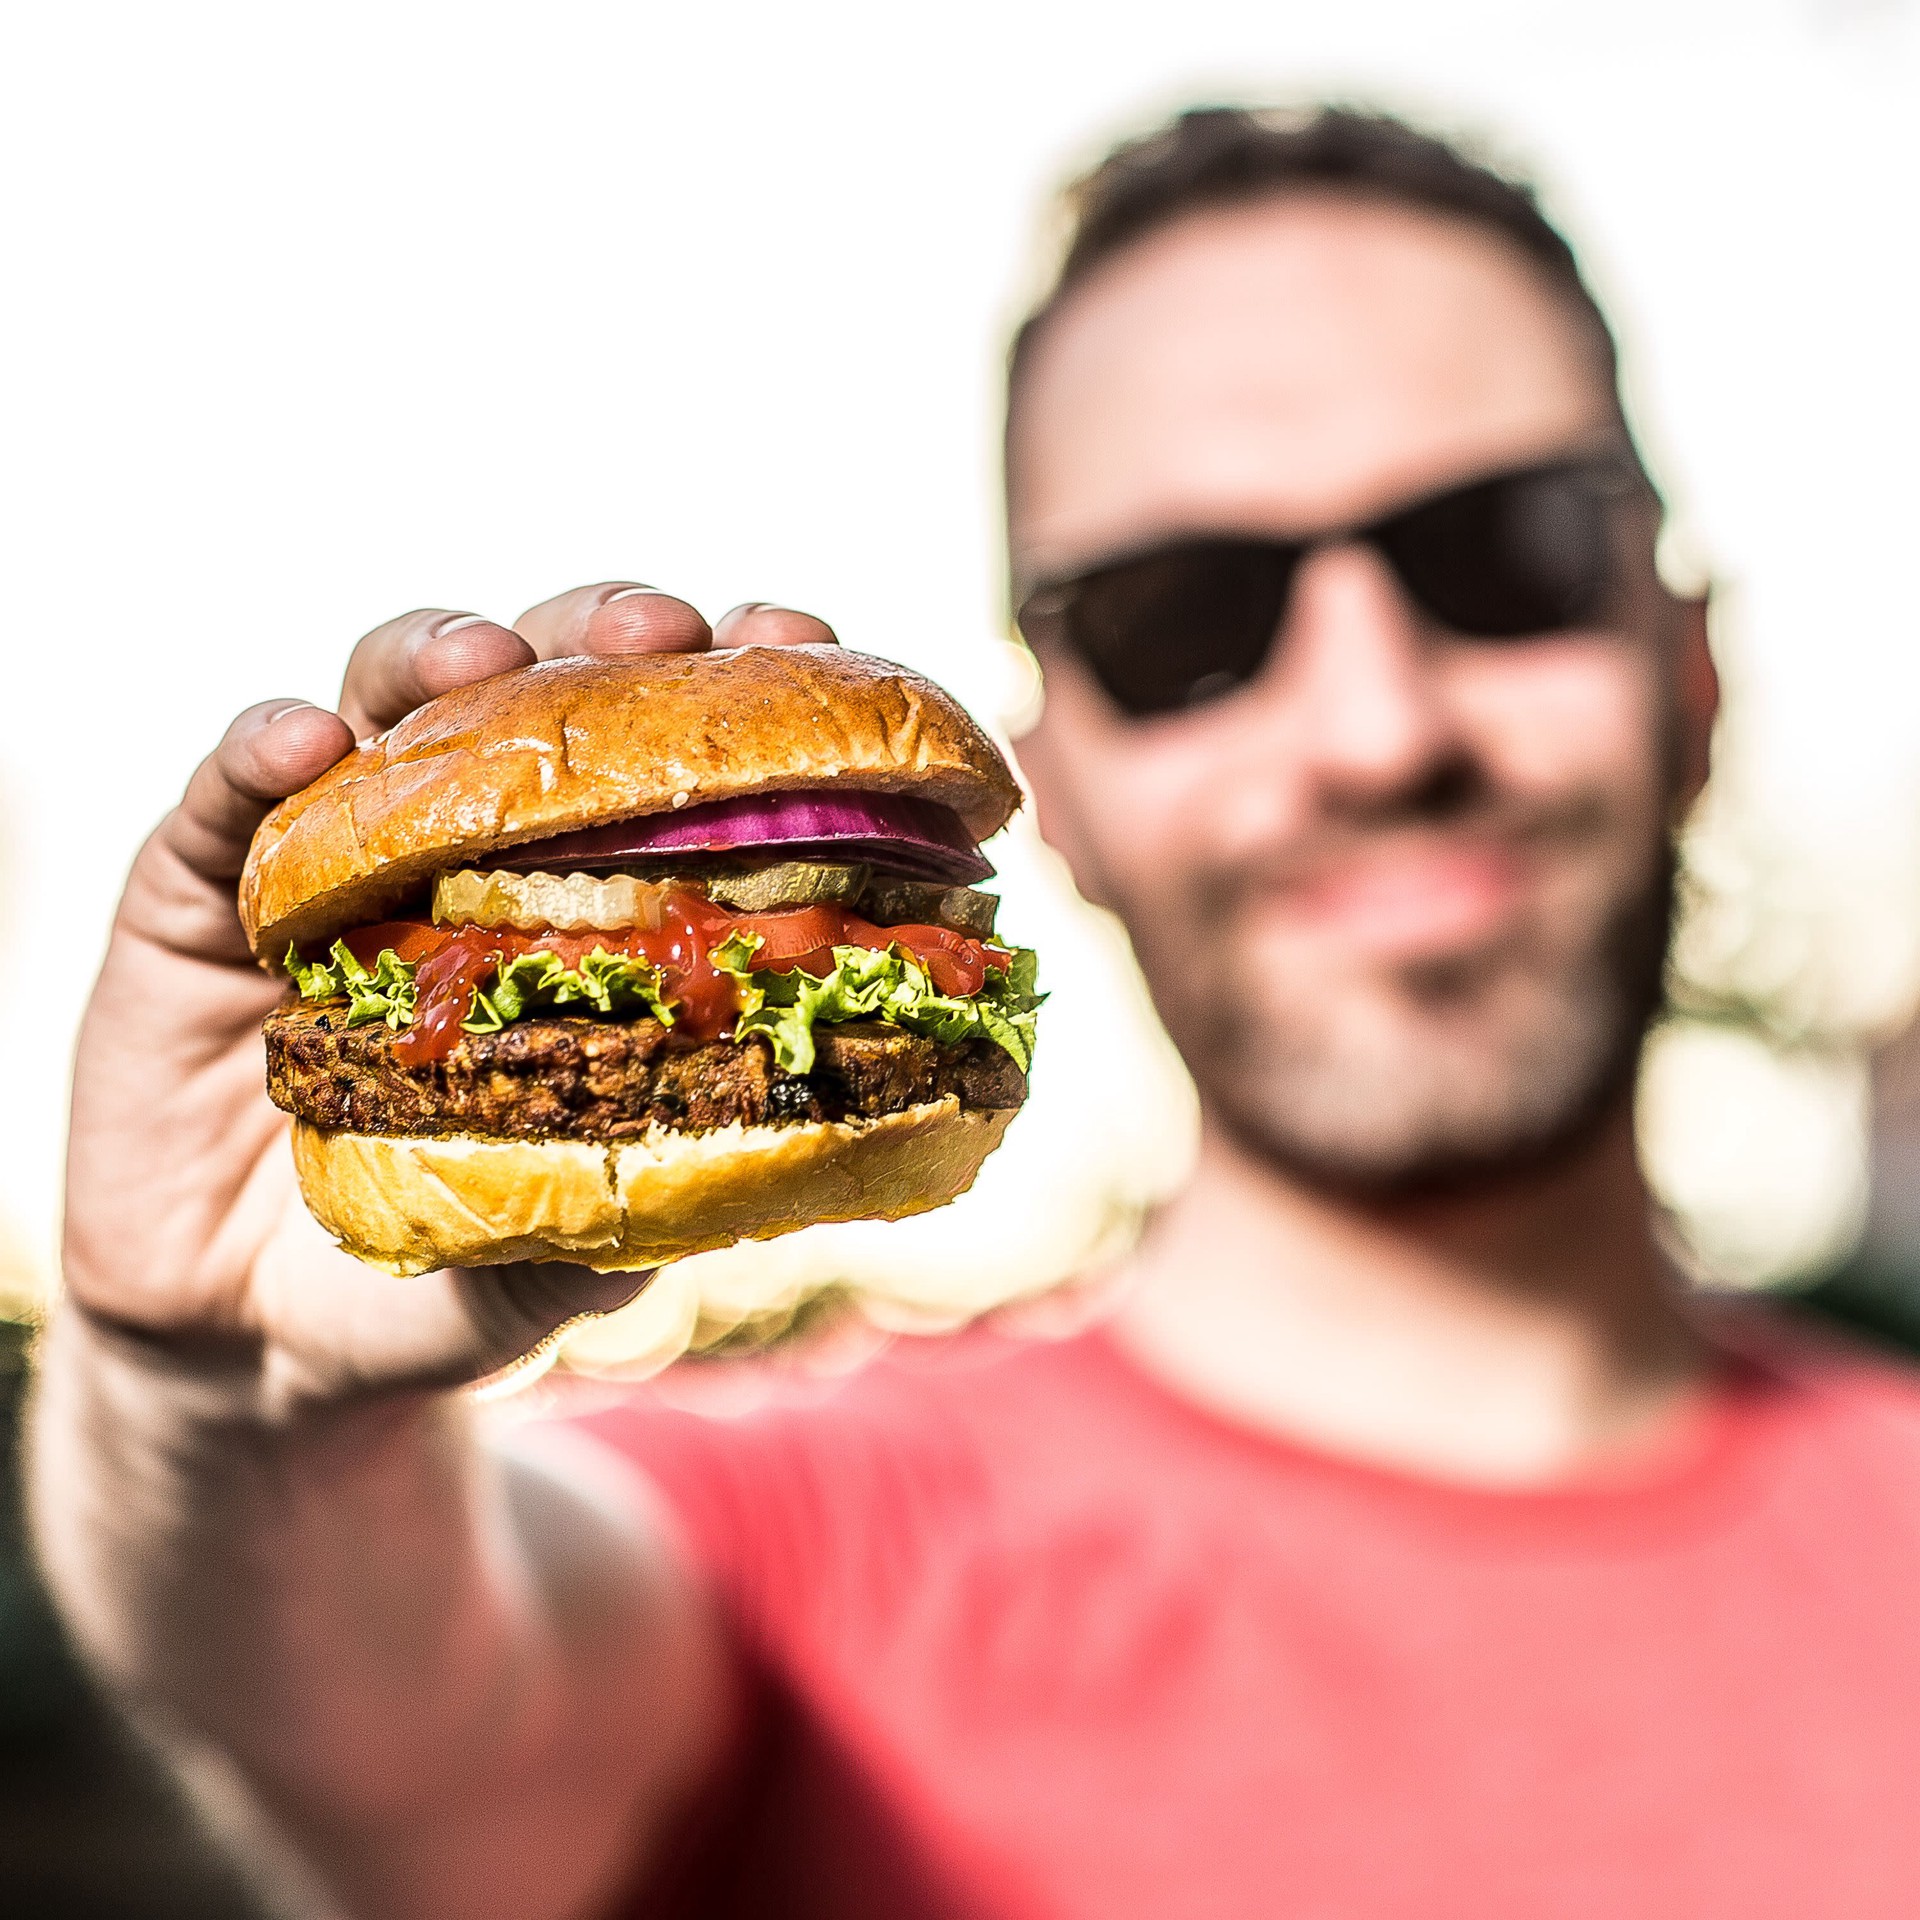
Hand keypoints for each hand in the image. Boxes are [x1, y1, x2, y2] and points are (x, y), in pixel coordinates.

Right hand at [63, 585, 838, 1407]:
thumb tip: (829, 1097)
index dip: (740, 684)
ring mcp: (335, 853)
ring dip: (438, 653)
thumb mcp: (595, 1224)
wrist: (269, 1348)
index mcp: (586, 892)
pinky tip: (301, 742)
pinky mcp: (197, 892)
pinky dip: (259, 752)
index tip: (806, 644)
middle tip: (663, 633)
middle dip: (605, 634)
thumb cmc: (466, 1266)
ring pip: (385, 697)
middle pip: (539, 685)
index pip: (671, 752)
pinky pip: (221, 796)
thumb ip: (682, 1153)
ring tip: (480, 660)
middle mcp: (470, 842)